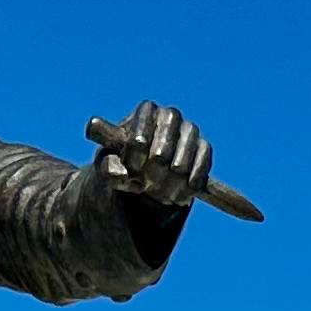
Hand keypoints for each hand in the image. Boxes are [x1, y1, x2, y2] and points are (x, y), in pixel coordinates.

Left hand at [90, 101, 215, 212]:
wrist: (142, 186)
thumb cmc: (122, 170)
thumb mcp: (106, 171)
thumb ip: (108, 169)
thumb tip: (119, 173)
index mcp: (143, 113)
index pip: (146, 113)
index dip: (140, 138)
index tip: (133, 165)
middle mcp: (168, 116)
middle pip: (171, 120)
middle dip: (160, 154)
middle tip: (149, 181)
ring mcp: (188, 132)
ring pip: (190, 139)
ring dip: (177, 170)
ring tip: (160, 195)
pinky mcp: (202, 150)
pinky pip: (204, 157)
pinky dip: (193, 177)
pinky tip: (181, 197)